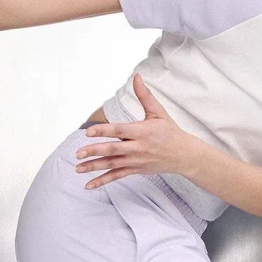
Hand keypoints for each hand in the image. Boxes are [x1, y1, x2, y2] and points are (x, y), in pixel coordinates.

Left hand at [74, 74, 204, 186]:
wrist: (184, 155)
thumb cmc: (170, 131)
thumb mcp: (158, 112)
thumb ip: (144, 95)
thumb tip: (136, 77)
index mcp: (142, 131)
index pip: (119, 130)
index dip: (103, 131)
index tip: (88, 131)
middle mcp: (138, 148)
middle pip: (113, 150)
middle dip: (95, 151)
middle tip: (78, 153)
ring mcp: (136, 161)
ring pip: (112, 165)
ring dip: (94, 167)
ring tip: (78, 168)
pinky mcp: (136, 170)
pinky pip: (117, 176)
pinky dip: (102, 181)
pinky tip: (89, 185)